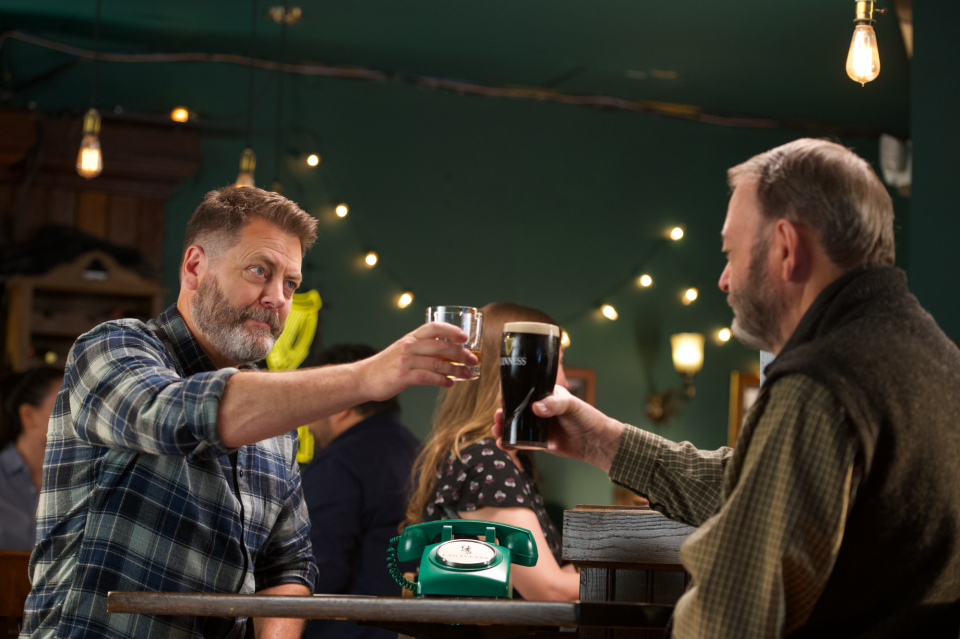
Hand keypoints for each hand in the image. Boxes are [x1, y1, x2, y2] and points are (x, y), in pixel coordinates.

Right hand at [355, 321, 478, 399]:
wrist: (364, 378)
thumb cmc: (388, 365)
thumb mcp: (404, 350)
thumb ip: (423, 349)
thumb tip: (450, 354)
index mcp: (411, 337)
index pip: (434, 327)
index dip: (451, 330)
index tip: (465, 337)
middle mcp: (409, 346)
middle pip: (441, 346)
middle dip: (461, 353)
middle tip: (473, 360)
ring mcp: (405, 361)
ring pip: (437, 363)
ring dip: (456, 370)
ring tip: (466, 374)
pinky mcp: (403, 376)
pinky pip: (428, 377)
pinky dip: (442, 381)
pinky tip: (450, 383)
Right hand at [492, 385, 624, 472]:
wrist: (595, 441)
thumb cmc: (586, 417)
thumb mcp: (571, 405)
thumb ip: (554, 405)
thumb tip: (535, 408)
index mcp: (545, 396)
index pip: (524, 392)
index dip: (511, 395)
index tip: (502, 399)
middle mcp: (539, 410)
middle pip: (516, 410)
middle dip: (503, 414)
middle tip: (497, 417)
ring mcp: (538, 427)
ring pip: (515, 427)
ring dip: (503, 428)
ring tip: (496, 431)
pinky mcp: (539, 442)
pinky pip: (521, 442)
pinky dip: (510, 443)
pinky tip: (503, 444)